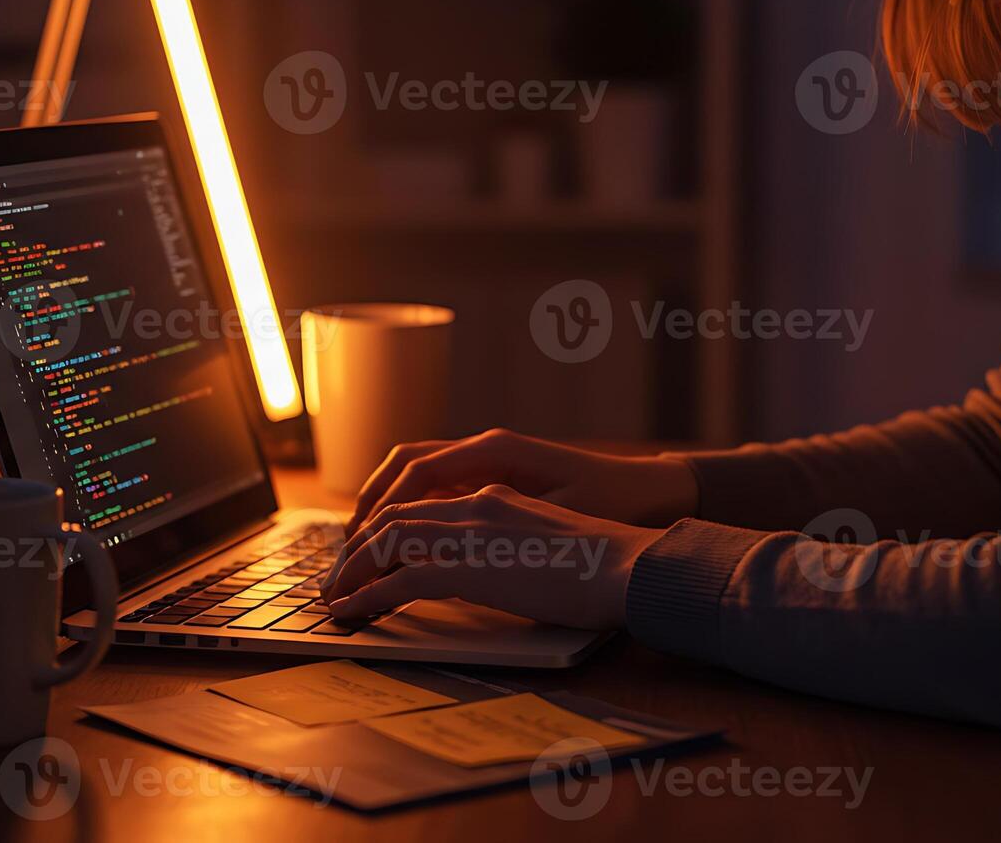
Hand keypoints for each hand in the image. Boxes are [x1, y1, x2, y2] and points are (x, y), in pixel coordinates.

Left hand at [320, 484, 666, 630]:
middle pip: (393, 515)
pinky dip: (369, 594)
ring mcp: (472, 531)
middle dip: (356, 549)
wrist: (628, 566)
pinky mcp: (473, 565)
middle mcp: (476, 503)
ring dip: (353, 570)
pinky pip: (402, 577)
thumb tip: (484, 570)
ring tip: (334, 599)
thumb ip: (508, 544)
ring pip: (388, 539)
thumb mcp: (545, 542)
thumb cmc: (602, 565)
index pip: (420, 503)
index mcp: (494, 495)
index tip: (363, 557)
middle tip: (336, 581)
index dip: (382, 528)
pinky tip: (352, 612)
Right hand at [345, 428, 697, 536]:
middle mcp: (485, 448)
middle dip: (369, 506)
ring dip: (385, 505)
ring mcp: (489, 461)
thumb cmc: (613, 501)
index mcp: (494, 450)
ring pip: (416, 473)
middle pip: (404, 466)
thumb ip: (497, 521)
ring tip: (362, 548)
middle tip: (346, 552)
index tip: (357, 548)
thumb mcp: (555, 513)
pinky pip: (439, 486)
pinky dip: (411, 508)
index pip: (416, 473)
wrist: (653, 492)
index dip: (381, 510)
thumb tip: (438, 539)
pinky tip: (401, 542)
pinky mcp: (496, 478)